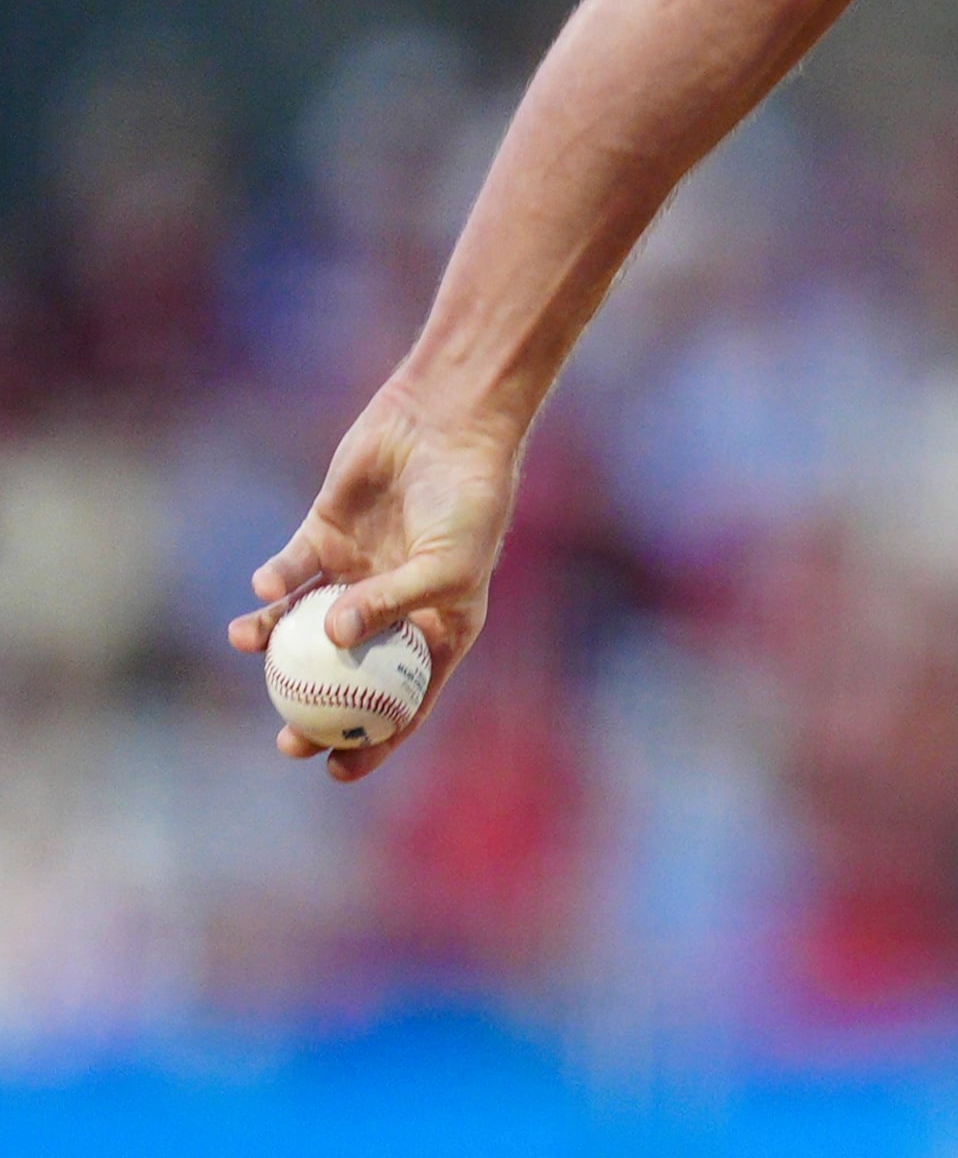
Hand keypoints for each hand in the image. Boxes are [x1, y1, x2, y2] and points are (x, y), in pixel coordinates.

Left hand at [226, 383, 521, 781]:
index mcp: (437, 626)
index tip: (336, 769)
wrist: (448, 427)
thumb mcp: (445, 564)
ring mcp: (356, 573)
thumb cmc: (468, 502)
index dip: (373, 740)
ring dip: (272, 644)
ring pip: (303, 627)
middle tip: (286, 738)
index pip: (404, 700)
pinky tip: (266, 590)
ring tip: (250, 646)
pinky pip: (288, 573)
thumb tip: (331, 642)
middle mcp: (392, 607)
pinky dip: (273, 585)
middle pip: (345, 676)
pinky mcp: (324, 536)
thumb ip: (390, 605)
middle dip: (312, 713)